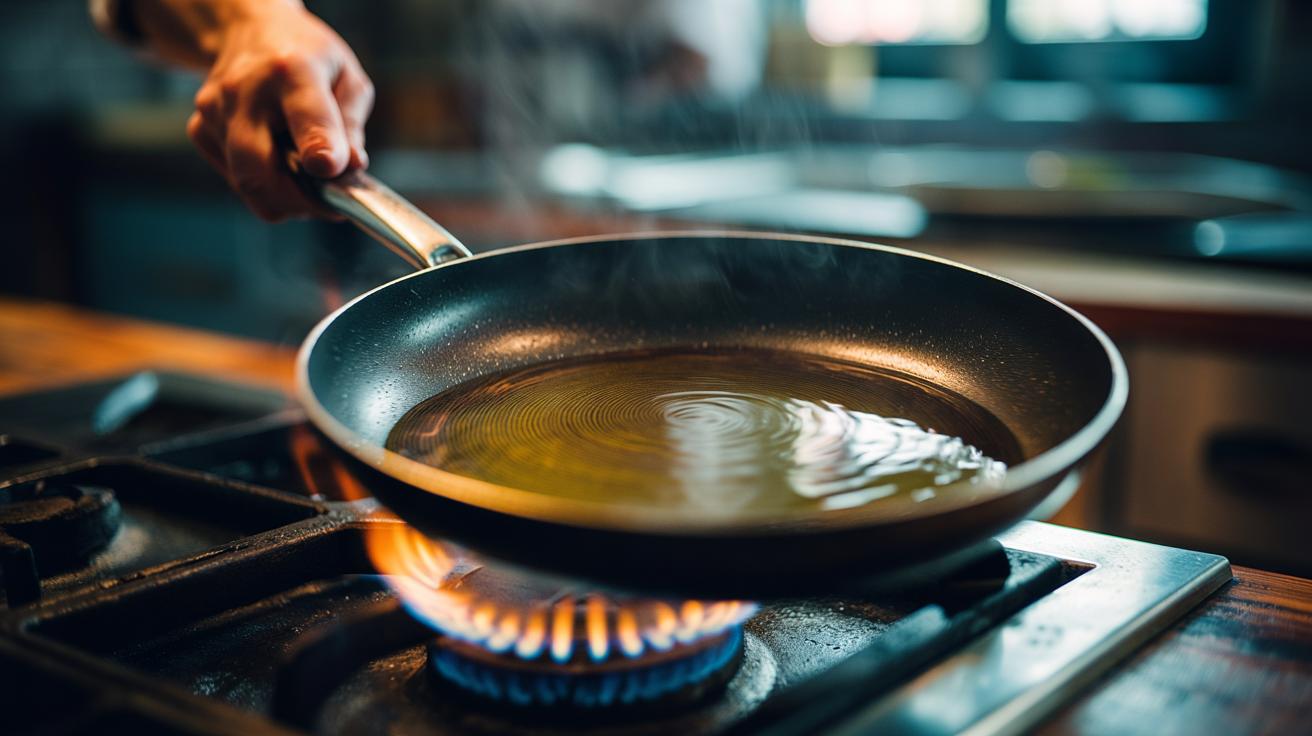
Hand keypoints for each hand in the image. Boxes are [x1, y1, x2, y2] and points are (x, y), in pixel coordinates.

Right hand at [186, 6, 372, 221]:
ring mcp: (215, 111)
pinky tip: (279, 161)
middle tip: (330, 205)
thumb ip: (350, 125)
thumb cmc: (306, 57)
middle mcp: (244, 90)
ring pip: (248, 184)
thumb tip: (350, 167)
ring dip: (286, 197)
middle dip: (298, 201)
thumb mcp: (346, 77)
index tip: (332, 171)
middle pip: (258, 169)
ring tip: (309, 177)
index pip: (304, 114)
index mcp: (292, 70)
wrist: (250, 31)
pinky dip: (265, 187)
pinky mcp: (199, 130)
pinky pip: (236, 180)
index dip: (318, 146)